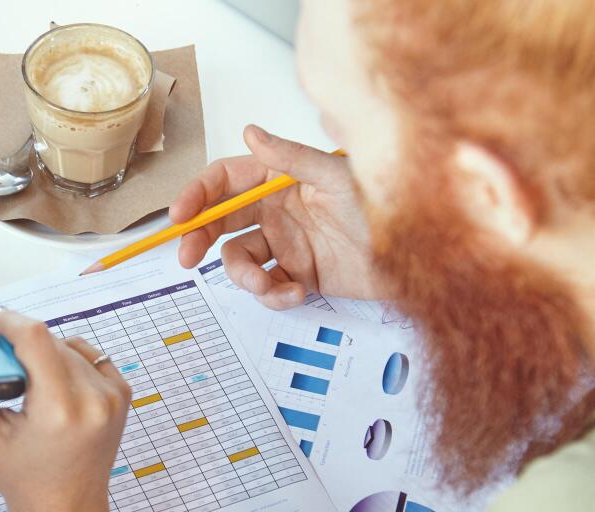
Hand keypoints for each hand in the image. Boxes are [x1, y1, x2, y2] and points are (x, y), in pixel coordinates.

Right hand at [0, 310, 133, 511]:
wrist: (65, 508)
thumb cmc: (18, 475)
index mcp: (60, 411)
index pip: (35, 337)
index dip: (7, 322)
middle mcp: (94, 400)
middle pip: (48, 341)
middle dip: (18, 347)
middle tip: (1, 378)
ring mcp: (113, 396)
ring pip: (66, 346)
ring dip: (41, 356)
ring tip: (27, 392)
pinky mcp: (121, 394)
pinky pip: (87, 355)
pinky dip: (65, 362)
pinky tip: (52, 389)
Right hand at [170, 124, 383, 308]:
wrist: (415, 257)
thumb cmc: (385, 208)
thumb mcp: (337, 176)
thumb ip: (290, 157)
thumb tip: (250, 132)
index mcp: (281, 180)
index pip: (226, 181)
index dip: (198, 195)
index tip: (180, 215)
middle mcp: (278, 211)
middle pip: (221, 222)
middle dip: (199, 239)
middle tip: (186, 258)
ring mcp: (286, 245)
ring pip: (240, 260)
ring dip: (244, 277)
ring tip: (267, 285)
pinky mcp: (298, 275)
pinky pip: (268, 288)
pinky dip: (275, 296)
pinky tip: (296, 293)